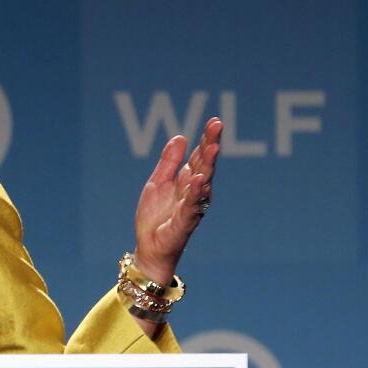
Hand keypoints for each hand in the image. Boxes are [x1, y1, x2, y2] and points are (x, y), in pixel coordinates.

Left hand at [132, 117, 222, 285]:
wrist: (149, 247)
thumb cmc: (156, 217)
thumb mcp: (157, 183)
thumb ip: (169, 162)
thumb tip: (181, 137)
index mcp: (188, 181)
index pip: (199, 156)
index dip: (206, 139)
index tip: (214, 121)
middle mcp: (195, 192)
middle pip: (205, 164)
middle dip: (211, 144)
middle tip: (217, 126)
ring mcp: (191, 206)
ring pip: (202, 183)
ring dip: (207, 165)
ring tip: (212, 147)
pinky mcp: (184, 222)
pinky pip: (191, 206)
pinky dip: (195, 193)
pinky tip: (198, 179)